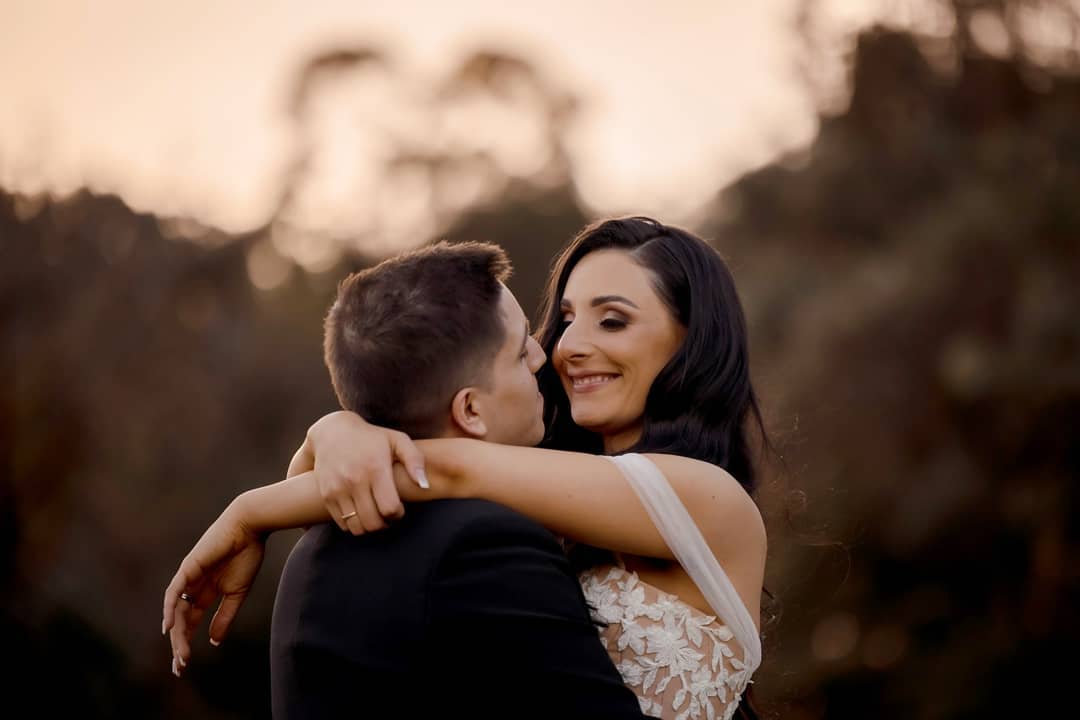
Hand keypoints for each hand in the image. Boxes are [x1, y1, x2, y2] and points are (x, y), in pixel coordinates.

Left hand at [162, 499, 265, 676]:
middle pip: (179, 620)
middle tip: (180, 667)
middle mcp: (192, 587)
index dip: (186, 642)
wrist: (251, 527)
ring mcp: (188, 577)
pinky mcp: (189, 566)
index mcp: (205, 592)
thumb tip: (214, 641)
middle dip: (179, 643)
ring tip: (179, 653)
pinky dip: (169, 608)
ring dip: (176, 632)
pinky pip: (174, 591)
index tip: (185, 665)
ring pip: (175, 609)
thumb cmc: (247, 555)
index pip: (190, 622)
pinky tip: (169, 626)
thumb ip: (225, 616)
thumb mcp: (237, 593)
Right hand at [307, 410, 426, 534]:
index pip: (390, 508)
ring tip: (374, 514)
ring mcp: (337, 489)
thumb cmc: (372, 438)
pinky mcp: (326, 496)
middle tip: (387, 514)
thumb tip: (424, 485)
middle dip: (384, 524)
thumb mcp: (397, 440)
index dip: (398, 514)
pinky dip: (353, 524)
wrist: (332, 432)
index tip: (398, 507)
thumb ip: (415, 460)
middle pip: (373, 522)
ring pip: (357, 528)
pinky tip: (360, 511)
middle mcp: (354, 480)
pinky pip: (342, 524)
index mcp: (375, 468)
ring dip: (369, 526)